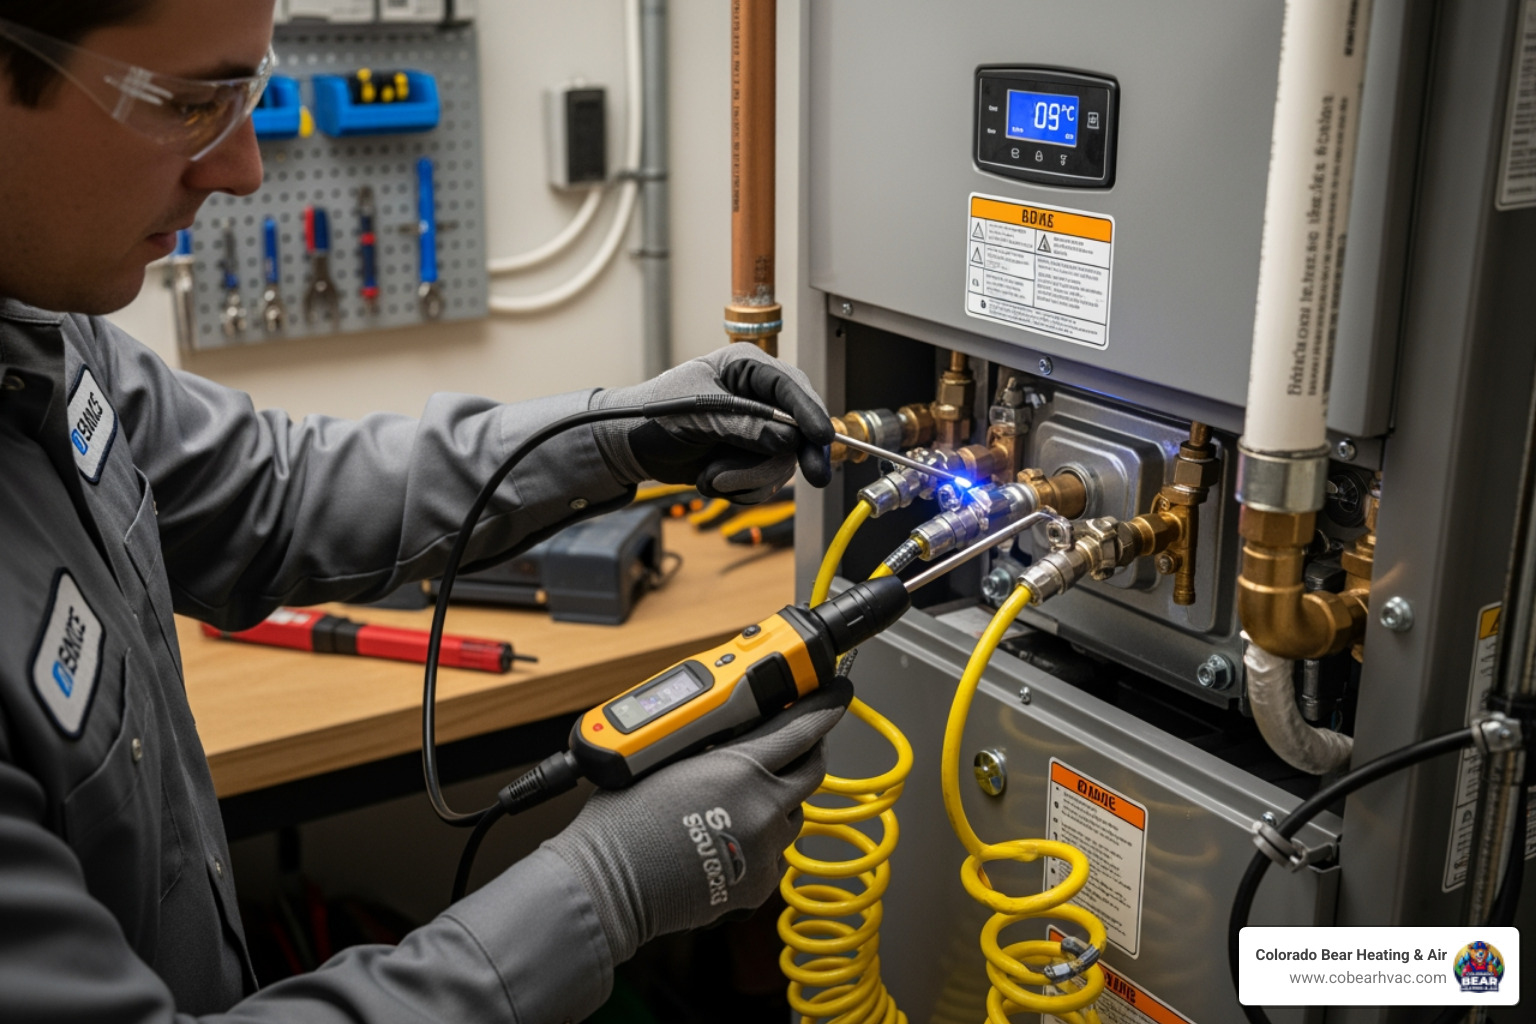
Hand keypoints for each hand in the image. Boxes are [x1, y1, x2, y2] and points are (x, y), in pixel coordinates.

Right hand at [543, 677, 851, 962]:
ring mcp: (764, 849)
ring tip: (741, 802)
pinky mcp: (757, 884)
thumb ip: (714, 745)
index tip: (836, 698)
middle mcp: (763, 808)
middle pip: (811, 773)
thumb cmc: (625, 818)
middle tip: (800, 744)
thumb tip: (734, 731)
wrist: (609, 882)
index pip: (802, 731)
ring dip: (779, 802)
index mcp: (742, 768)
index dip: (823, 711)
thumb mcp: (669, 759)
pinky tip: (729, 840)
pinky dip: (762, 842)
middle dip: (809, 754)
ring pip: (793, 816)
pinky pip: (775, 854)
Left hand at [590, 345, 832, 501]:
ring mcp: (756, 430)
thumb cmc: (653, 415)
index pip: (790, 387)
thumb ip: (743, 426)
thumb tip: (787, 438)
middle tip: (814, 477)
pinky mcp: (750, 457)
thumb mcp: (697, 415)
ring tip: (711, 476)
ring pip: (782, 461)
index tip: (822, 436)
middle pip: (798, 428)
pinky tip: (712, 480)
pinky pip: (765, 481)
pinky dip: (741, 489)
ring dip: (748, 478)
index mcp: (746, 368)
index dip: (810, 412)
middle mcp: (758, 397)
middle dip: (790, 456)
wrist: (630, 447)